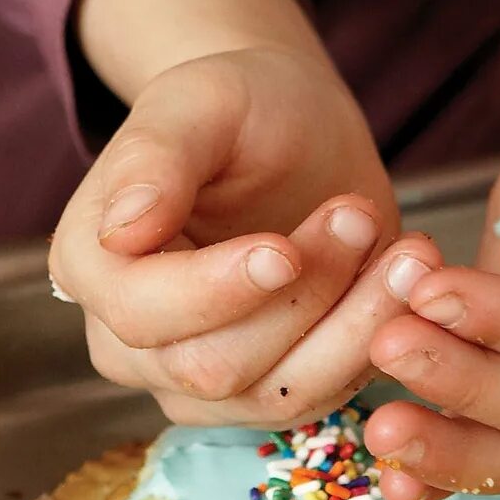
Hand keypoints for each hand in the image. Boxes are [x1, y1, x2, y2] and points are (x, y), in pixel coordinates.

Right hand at [51, 45, 422, 428]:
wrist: (291, 131)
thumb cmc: (237, 106)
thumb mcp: (198, 102)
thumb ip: (155, 158)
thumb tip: (121, 231)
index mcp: (93, 266)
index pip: (143, 312)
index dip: (218, 290)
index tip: (284, 249)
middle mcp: (127, 340)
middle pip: (213, 366)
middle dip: (301, 297)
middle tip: (358, 216)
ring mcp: (193, 380)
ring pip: (276, 395)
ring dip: (353, 327)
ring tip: (406, 250)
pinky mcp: (264, 393)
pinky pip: (322, 397)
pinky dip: (373, 344)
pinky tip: (405, 282)